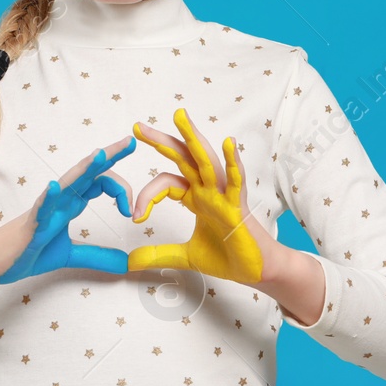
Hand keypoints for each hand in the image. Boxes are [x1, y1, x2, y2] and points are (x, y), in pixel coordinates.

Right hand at [0, 138, 135, 285]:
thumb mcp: (71, 256)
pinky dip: (48, 197)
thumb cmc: (28, 252)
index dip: (121, 188)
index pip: (99, 182)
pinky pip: (40, 207)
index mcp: (72, 203)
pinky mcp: (31, 223)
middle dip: (109, 155)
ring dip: (85, 168)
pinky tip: (55, 188)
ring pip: (68, 182)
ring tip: (100, 154)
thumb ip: (98, 257)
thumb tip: (126, 264)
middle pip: (88, 172)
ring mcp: (46, 208)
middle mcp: (61, 199)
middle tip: (131, 142)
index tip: (133, 211)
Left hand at [127, 109, 264, 284]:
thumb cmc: (228, 256)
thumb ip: (158, 255)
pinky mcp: (237, 206)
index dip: (147, 196)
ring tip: (179, 116)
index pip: (166, 183)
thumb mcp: (185, 256)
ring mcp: (223, 195)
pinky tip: (229, 143)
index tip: (135, 216)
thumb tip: (130, 262)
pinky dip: (233, 162)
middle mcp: (208, 190)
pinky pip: (236, 180)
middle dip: (161, 140)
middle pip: (183, 157)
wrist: (255, 270)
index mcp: (195, 197)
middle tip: (138, 127)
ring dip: (192, 137)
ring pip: (206, 160)